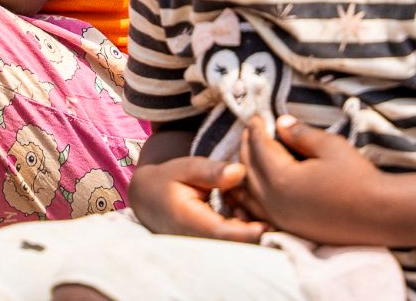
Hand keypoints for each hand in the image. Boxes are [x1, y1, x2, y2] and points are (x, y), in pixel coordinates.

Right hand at [128, 156, 266, 242]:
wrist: (148, 199)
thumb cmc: (167, 180)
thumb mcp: (185, 167)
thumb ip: (211, 171)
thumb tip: (240, 172)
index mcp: (188, 221)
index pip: (220, 233)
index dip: (245, 233)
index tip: (266, 226)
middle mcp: (195, 240)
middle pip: (232, 245)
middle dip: (254, 232)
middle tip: (266, 212)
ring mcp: (202, 248)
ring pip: (233, 247)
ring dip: (250, 231)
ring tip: (250, 206)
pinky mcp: (209, 247)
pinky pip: (230, 244)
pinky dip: (243, 230)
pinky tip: (243, 212)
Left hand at [233, 116, 385, 244]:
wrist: (380, 216)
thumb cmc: (358, 178)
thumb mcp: (330, 146)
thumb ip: (300, 134)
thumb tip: (280, 124)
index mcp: (282, 179)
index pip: (260, 148)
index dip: (256, 130)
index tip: (255, 117)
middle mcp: (275, 202)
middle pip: (249, 169)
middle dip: (247, 148)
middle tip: (251, 132)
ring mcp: (280, 219)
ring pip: (248, 194)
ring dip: (245, 172)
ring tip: (248, 156)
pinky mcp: (289, 229)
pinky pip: (258, 212)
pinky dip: (250, 197)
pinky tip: (253, 189)